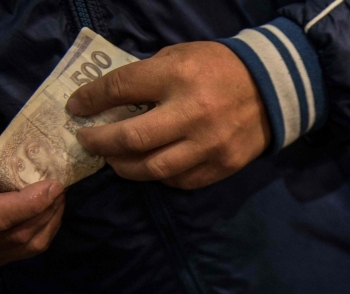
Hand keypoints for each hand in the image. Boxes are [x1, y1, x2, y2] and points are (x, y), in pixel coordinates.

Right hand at [0, 126, 64, 266]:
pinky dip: (42, 232)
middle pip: (15, 235)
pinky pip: (24, 252)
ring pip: (24, 247)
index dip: (30, 204)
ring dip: (49, 222)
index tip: (54, 186)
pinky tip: (45, 212)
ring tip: (56, 198)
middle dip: (46, 211)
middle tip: (60, 188)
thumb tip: (33, 171)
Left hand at [67, 41, 269, 189]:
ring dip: (125, 167)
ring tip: (114, 161)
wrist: (272, 89)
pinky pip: (180, 180)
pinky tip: (150, 167)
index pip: (122, 89)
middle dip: (100, 141)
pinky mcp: (222, 165)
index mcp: (178, 77)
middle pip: (132, 137)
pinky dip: (159, 176)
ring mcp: (209, 144)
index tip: (77, 108)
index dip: (91, 100)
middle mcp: (192, 113)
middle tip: (88, 140)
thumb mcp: (180, 57)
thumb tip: (111, 101)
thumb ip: (148, 77)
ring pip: (154, 168)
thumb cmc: (219, 68)